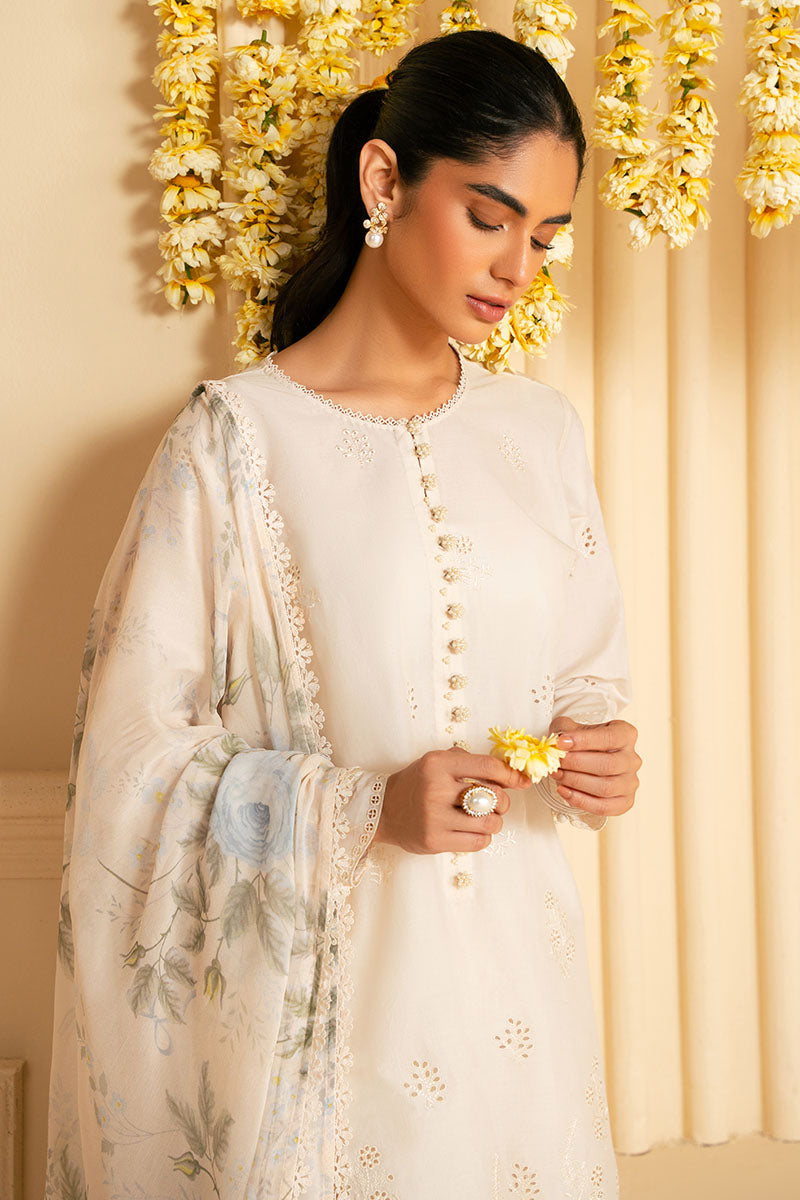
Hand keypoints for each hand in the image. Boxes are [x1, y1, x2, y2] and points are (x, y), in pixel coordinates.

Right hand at [375, 748, 532, 854]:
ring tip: (484, 818)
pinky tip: (471, 830)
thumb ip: (470, 762)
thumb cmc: (418, 783)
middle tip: (497, 803)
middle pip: (494, 797)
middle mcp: (436, 789)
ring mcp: (434, 817)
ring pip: (489, 823)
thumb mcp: (437, 761)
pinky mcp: (434, 841)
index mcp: (438, 764)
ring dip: (494, 822)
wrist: (384, 810)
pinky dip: (482, 836)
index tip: (522, 781)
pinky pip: (477, 842)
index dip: (511, 775)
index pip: (487, 767)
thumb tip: (511, 774)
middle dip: (503, 802)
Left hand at [549, 715, 640, 817]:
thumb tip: (557, 742)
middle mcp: (632, 759)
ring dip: (576, 782)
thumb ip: (565, 730)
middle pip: (609, 764)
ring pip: (606, 787)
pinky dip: (580, 800)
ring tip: (557, 775)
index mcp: (625, 735)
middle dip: (577, 764)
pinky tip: (564, 791)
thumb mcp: (572, 728)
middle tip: (557, 762)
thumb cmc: (583, 743)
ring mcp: (630, 782)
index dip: (585, 740)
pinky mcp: (625, 801)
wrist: (587, 761)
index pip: (611, 737)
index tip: (562, 742)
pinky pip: (604, 807)